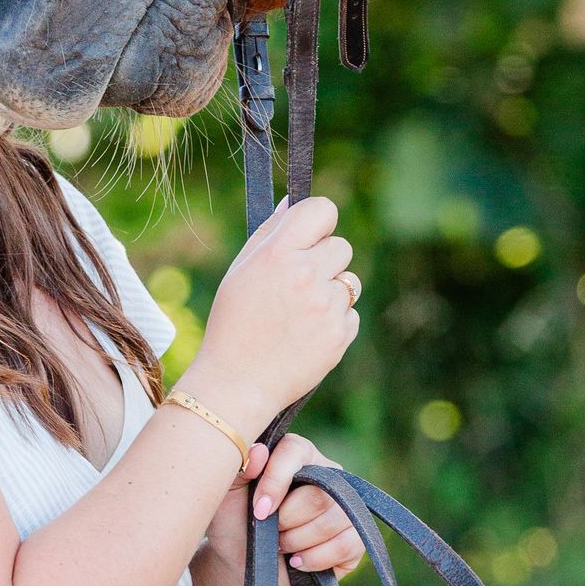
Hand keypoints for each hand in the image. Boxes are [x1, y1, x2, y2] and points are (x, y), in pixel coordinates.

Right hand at [181, 194, 359, 433]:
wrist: (237, 383)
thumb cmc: (233, 323)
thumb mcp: (241, 271)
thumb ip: (270, 233)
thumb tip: (293, 202)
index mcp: (278, 254)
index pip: (323, 210)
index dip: (319, 221)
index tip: (311, 234)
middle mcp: (306, 276)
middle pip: (341, 246)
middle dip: (324, 260)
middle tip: (298, 283)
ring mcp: (326, 307)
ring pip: (349, 281)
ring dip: (330, 292)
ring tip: (299, 314)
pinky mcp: (340, 334)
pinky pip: (351, 313)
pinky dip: (334, 321)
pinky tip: (306, 334)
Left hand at [199, 434, 364, 585]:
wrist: (243, 566)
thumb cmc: (233, 523)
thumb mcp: (225, 494)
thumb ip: (239, 467)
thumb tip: (259, 450)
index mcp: (296, 455)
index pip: (295, 452)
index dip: (275, 482)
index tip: (258, 510)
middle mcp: (327, 475)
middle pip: (317, 495)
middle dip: (286, 522)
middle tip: (269, 532)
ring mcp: (345, 506)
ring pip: (331, 522)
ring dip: (296, 542)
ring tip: (280, 545)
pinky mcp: (356, 538)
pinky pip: (346, 546)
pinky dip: (315, 559)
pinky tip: (297, 561)